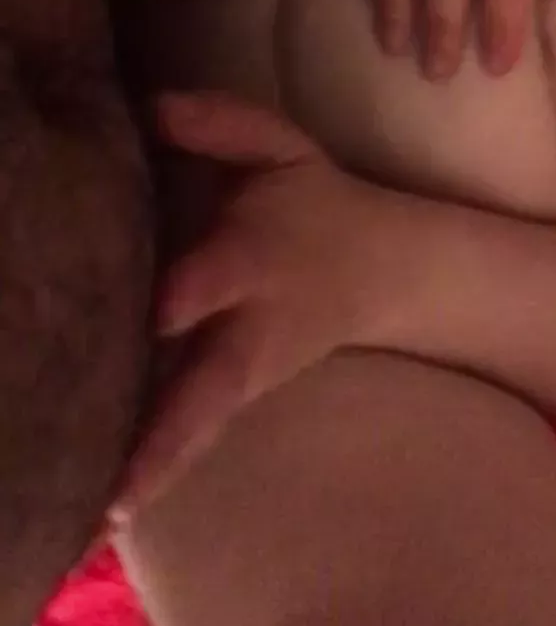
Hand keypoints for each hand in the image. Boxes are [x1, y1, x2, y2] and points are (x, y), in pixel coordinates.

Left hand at [111, 90, 391, 519]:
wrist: (385, 271)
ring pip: (203, 426)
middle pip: (211, 386)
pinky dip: (159, 470)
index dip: (190, 294)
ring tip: (99, 518)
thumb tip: (148, 107)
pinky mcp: (240, 392)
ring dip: (156, 470)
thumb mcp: (284, 147)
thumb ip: (221, 124)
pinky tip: (106, 511)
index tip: (155, 313)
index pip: (220, 277)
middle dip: (168, 431)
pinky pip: (198, 433)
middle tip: (117, 488)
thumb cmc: (317, 202)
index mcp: (257, 257)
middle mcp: (251, 326)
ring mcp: (248, 371)